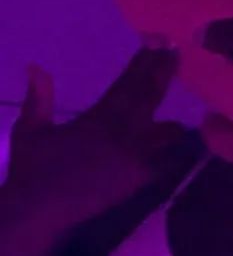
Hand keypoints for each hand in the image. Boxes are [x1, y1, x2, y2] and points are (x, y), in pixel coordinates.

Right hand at [4, 48, 189, 230]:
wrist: (40, 212)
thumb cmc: (32, 168)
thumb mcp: (30, 129)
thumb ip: (38, 98)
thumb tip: (35, 67)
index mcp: (99, 118)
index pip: (128, 83)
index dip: (143, 62)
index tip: (156, 44)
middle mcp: (124, 135)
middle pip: (151, 98)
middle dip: (163, 73)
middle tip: (175, 53)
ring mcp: (136, 160)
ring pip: (167, 133)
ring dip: (171, 121)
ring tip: (179, 111)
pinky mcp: (139, 183)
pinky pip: (165, 163)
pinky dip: (171, 153)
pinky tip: (179, 148)